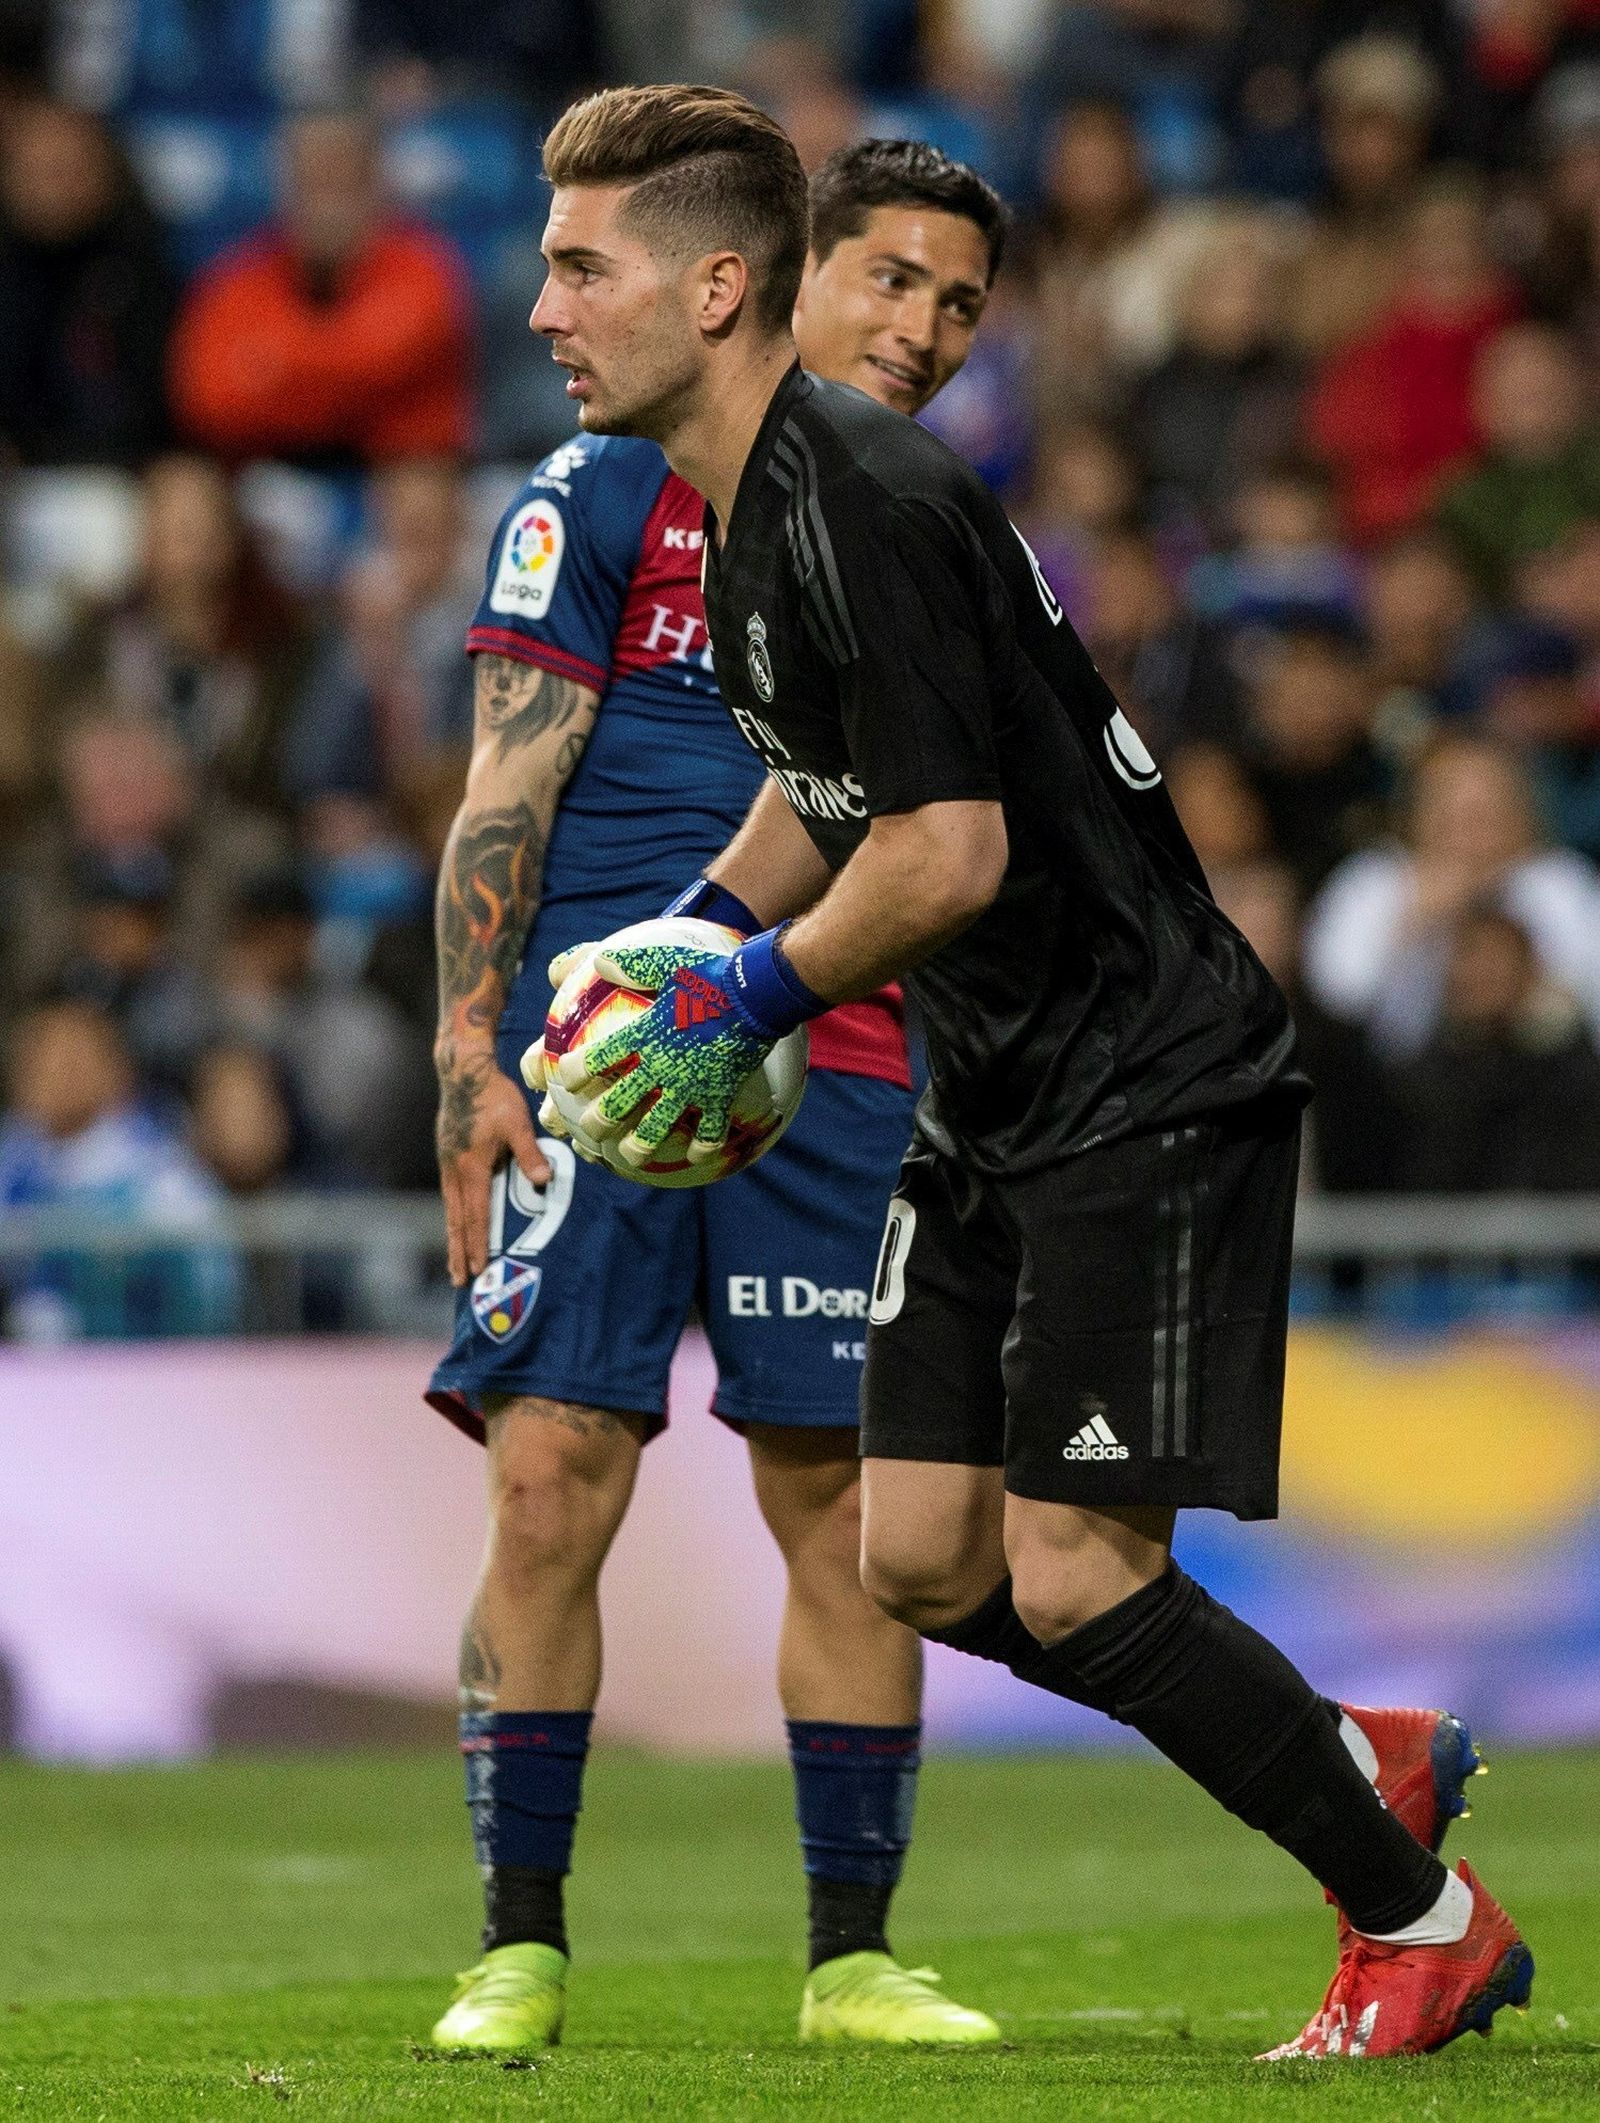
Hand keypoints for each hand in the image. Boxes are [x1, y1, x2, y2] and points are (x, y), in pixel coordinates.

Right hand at [435, 1045, 550, 1285]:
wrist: (462, 1070)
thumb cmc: (494, 1095)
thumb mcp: (517, 1123)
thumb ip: (529, 1153)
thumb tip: (544, 1180)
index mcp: (471, 1168)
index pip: (476, 1215)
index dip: (478, 1244)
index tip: (479, 1269)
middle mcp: (454, 1170)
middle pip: (457, 1221)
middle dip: (459, 1252)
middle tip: (459, 1282)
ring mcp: (447, 1162)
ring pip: (450, 1209)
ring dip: (453, 1237)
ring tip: (454, 1261)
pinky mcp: (447, 1153)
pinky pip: (450, 1194)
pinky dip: (453, 1215)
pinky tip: (456, 1222)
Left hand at [552, 941, 775, 1168]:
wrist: (759, 995)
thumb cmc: (712, 976)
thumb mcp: (667, 962)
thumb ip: (631, 964)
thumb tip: (599, 961)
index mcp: (645, 1035)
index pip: (599, 1058)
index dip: (577, 1072)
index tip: (566, 1079)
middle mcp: (661, 1066)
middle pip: (619, 1103)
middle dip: (598, 1121)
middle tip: (589, 1129)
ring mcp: (690, 1086)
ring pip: (656, 1128)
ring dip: (638, 1146)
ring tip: (629, 1156)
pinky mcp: (719, 1096)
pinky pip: (709, 1132)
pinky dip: (701, 1148)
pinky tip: (694, 1157)